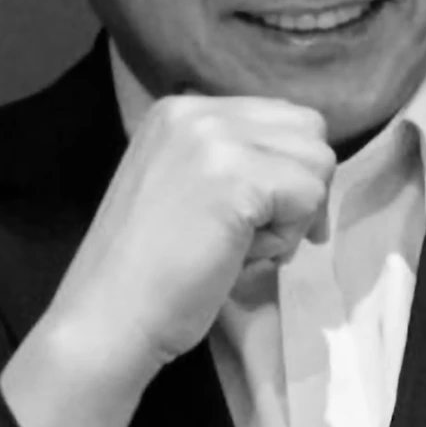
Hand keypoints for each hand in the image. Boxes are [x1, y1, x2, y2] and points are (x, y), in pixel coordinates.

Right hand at [30, 93, 334, 395]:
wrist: (108, 317)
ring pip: (317, 160)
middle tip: (266, 237)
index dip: (289, 170)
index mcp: (180, 110)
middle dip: (303, 186)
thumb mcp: (187, 188)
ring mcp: (215, 138)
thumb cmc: (150, 272)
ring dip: (296, 214)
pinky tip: (242, 257)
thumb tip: (308, 169)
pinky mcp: (237, 176)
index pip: (279, 116)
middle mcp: (197, 111)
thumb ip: (234, 164)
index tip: (269, 219)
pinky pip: (309, 195)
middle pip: (307, 128)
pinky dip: (289, 236)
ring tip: (245, 248)